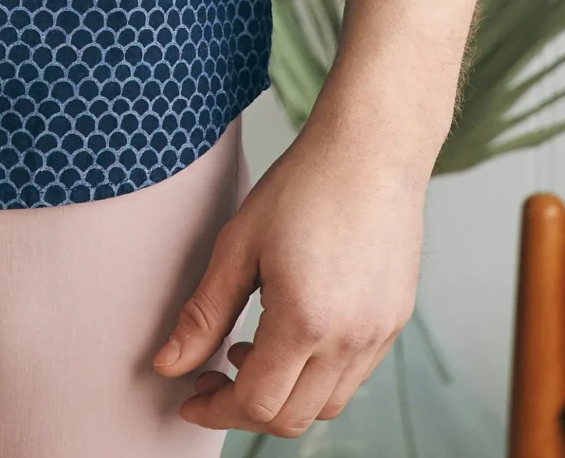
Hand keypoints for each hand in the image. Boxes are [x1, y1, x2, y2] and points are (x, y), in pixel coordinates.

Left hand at [152, 103, 425, 437]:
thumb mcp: (240, 243)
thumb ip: (204, 313)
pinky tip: (293, 335)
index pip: (256, 404)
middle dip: (244, 409)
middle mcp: (349, 339)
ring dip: (283, 395)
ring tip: (250, 351)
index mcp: (304, 320)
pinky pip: (353, 377)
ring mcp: (379, 334)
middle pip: (292, 417)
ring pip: (326, 405)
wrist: (372, 147)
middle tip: (213, 376)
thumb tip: (168, 365)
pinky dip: (318, 377)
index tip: (191, 398)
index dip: (216, 410)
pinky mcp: (396, 322)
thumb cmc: (304, 185)